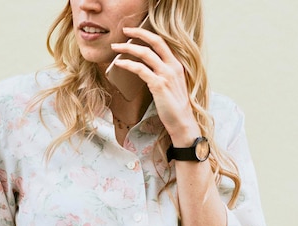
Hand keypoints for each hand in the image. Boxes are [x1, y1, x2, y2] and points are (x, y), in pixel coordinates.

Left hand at [111, 26, 200, 145]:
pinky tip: (119, 63)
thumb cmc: (174, 106)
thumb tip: (146, 68)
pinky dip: (128, 64)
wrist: (182, 122)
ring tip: (115, 47)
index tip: (133, 31)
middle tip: (124, 30)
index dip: (146, 34)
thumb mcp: (172, 85)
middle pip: (155, 42)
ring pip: (145, 53)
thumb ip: (162, 73)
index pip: (161, 42)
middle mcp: (173, 66)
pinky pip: (140, 69)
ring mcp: (166, 75)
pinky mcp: (159, 85)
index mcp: (176, 64)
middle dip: (138, 33)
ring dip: (128, 48)